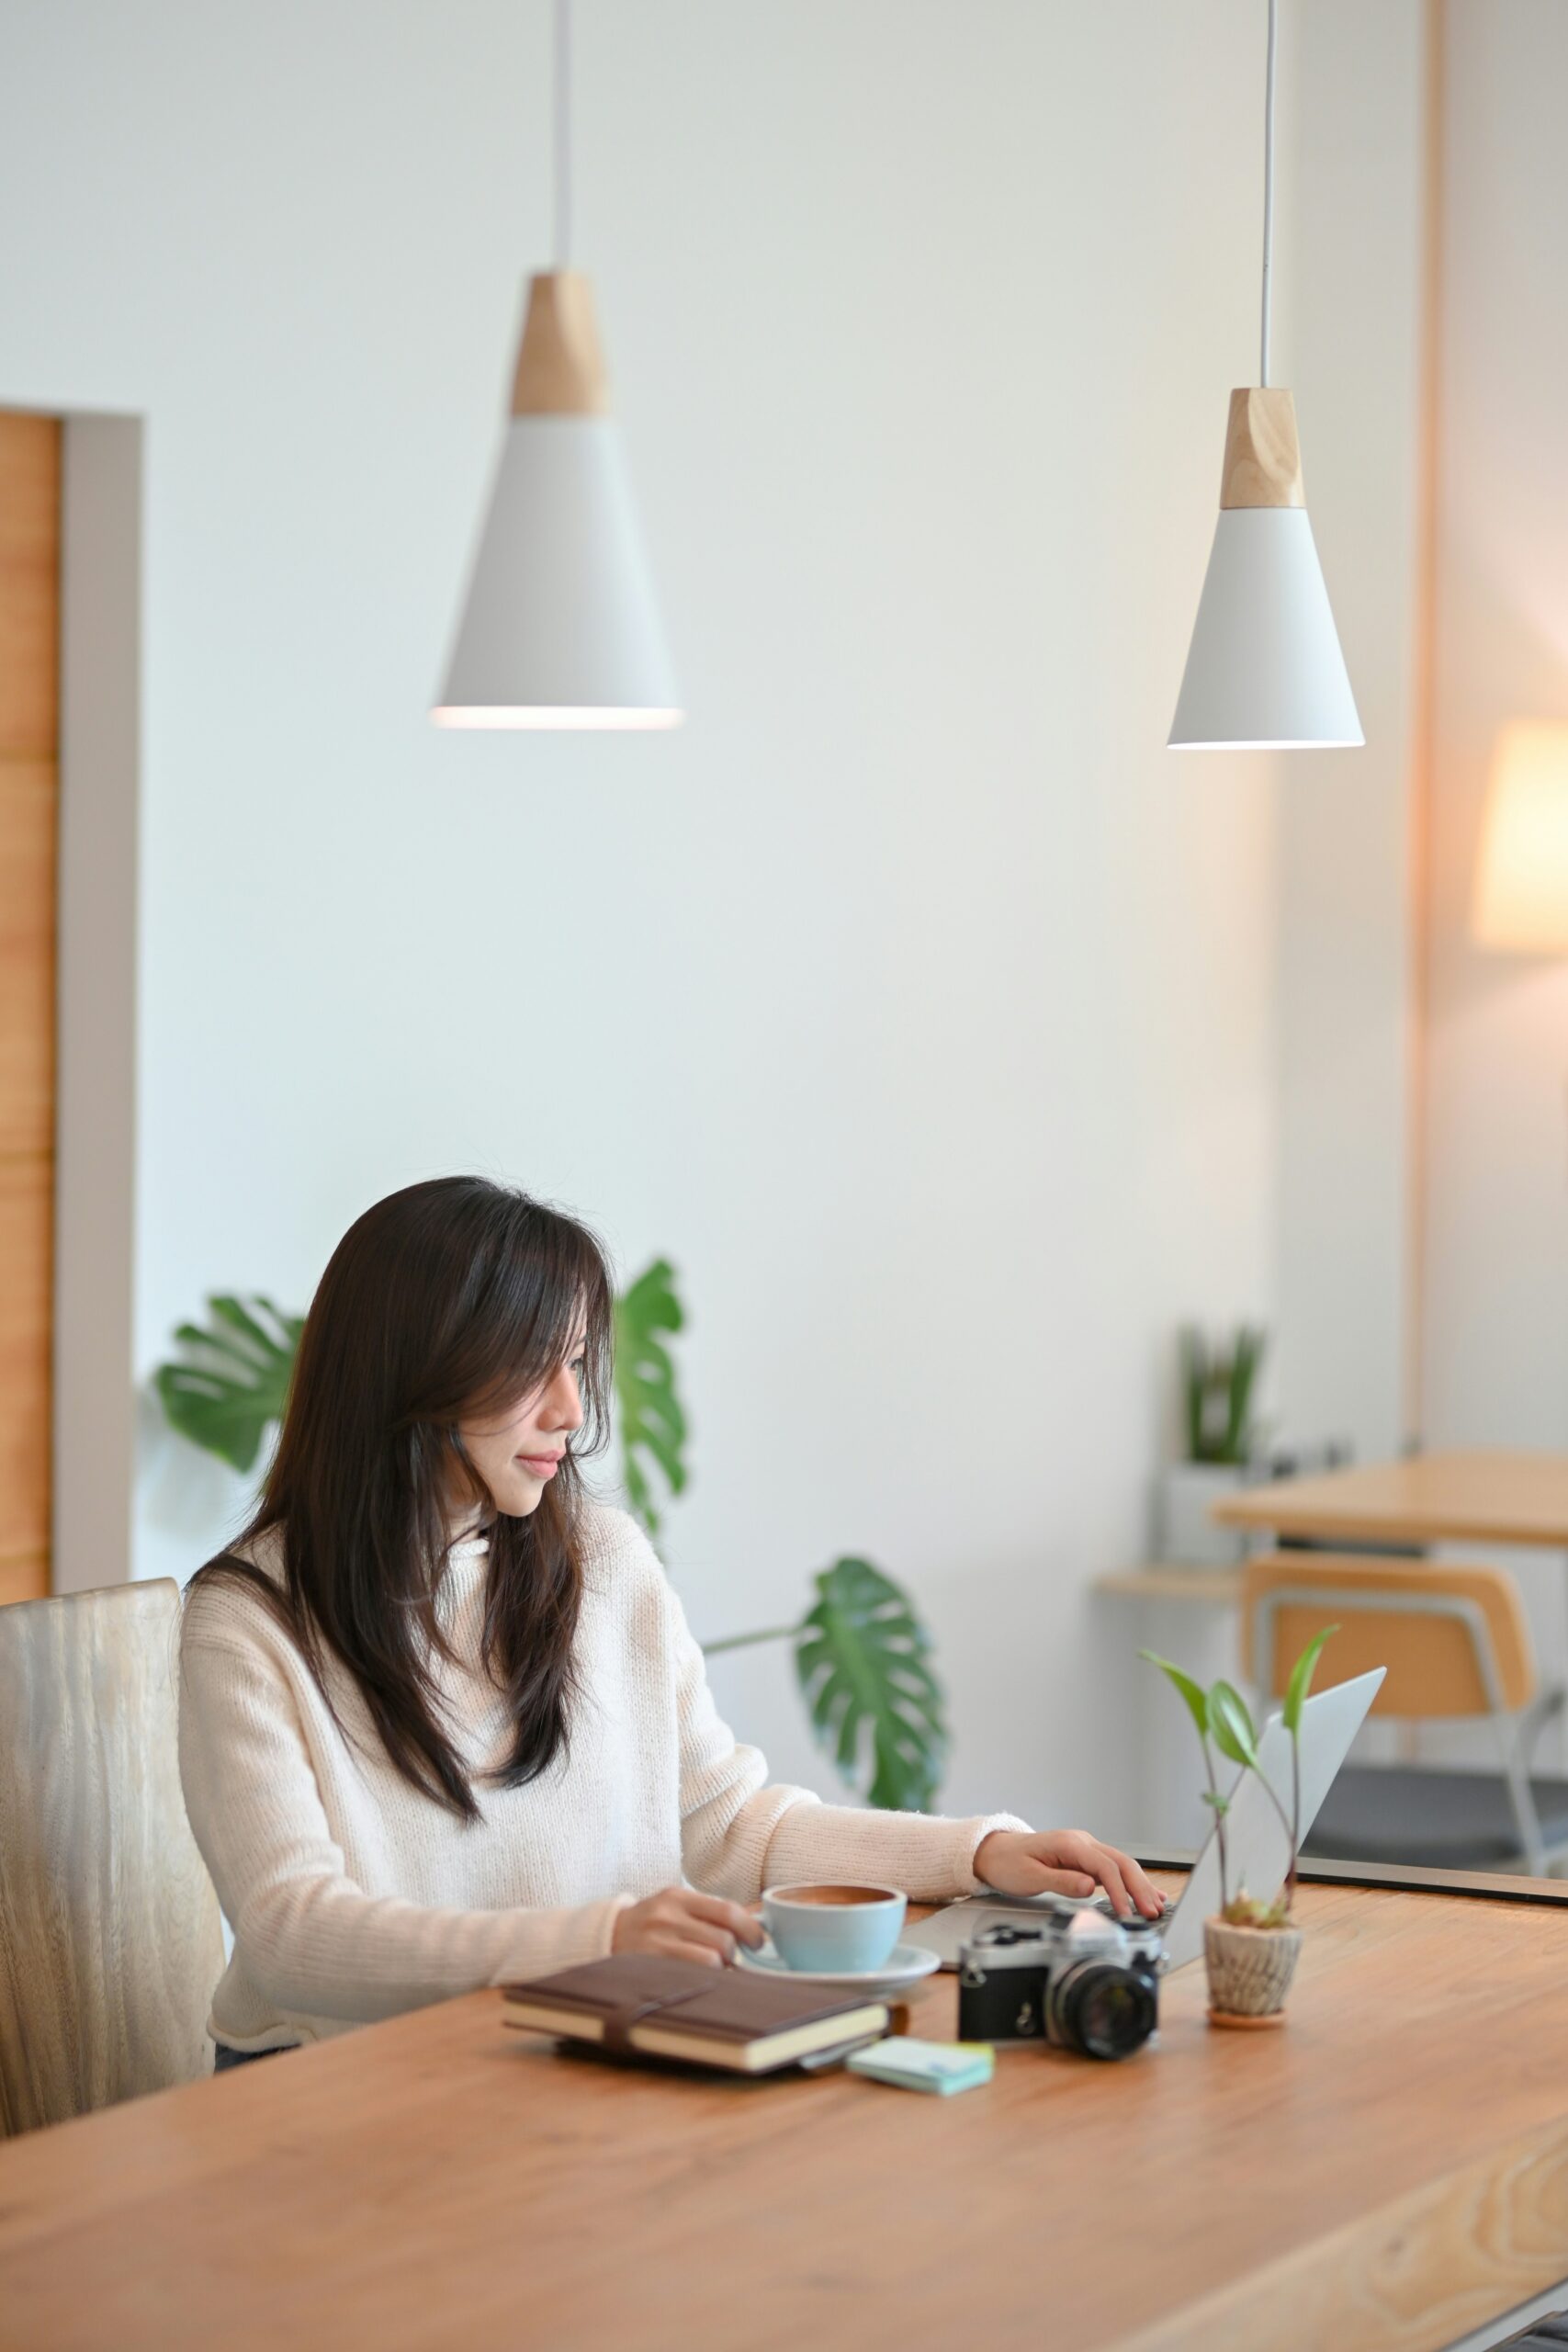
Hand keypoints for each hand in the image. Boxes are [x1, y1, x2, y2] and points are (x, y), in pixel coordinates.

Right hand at [611, 1887, 766, 1968]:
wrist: (605, 1937)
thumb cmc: (651, 1924)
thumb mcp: (676, 1907)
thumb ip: (712, 1912)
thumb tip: (760, 1918)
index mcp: (678, 1897)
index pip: (727, 1910)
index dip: (750, 1929)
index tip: (758, 1942)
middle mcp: (666, 1916)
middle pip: (723, 1940)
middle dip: (734, 1954)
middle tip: (731, 1959)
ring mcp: (656, 1943)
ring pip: (711, 1962)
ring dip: (720, 1970)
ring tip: (713, 1970)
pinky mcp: (649, 1967)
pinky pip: (691, 1977)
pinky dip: (703, 1981)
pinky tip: (700, 1979)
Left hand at [973, 1828, 1166, 1919]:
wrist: (995, 1852)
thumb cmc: (1009, 1863)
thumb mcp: (1031, 1876)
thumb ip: (1061, 1881)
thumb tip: (1089, 1886)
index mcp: (1070, 1844)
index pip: (1104, 1867)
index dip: (1119, 1891)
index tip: (1127, 1913)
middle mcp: (1082, 1842)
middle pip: (1121, 1863)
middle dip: (1139, 1888)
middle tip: (1152, 1913)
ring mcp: (1085, 1849)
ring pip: (1121, 1865)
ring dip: (1140, 1885)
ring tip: (1156, 1906)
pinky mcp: (1085, 1859)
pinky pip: (1114, 1869)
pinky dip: (1131, 1882)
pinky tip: (1147, 1892)